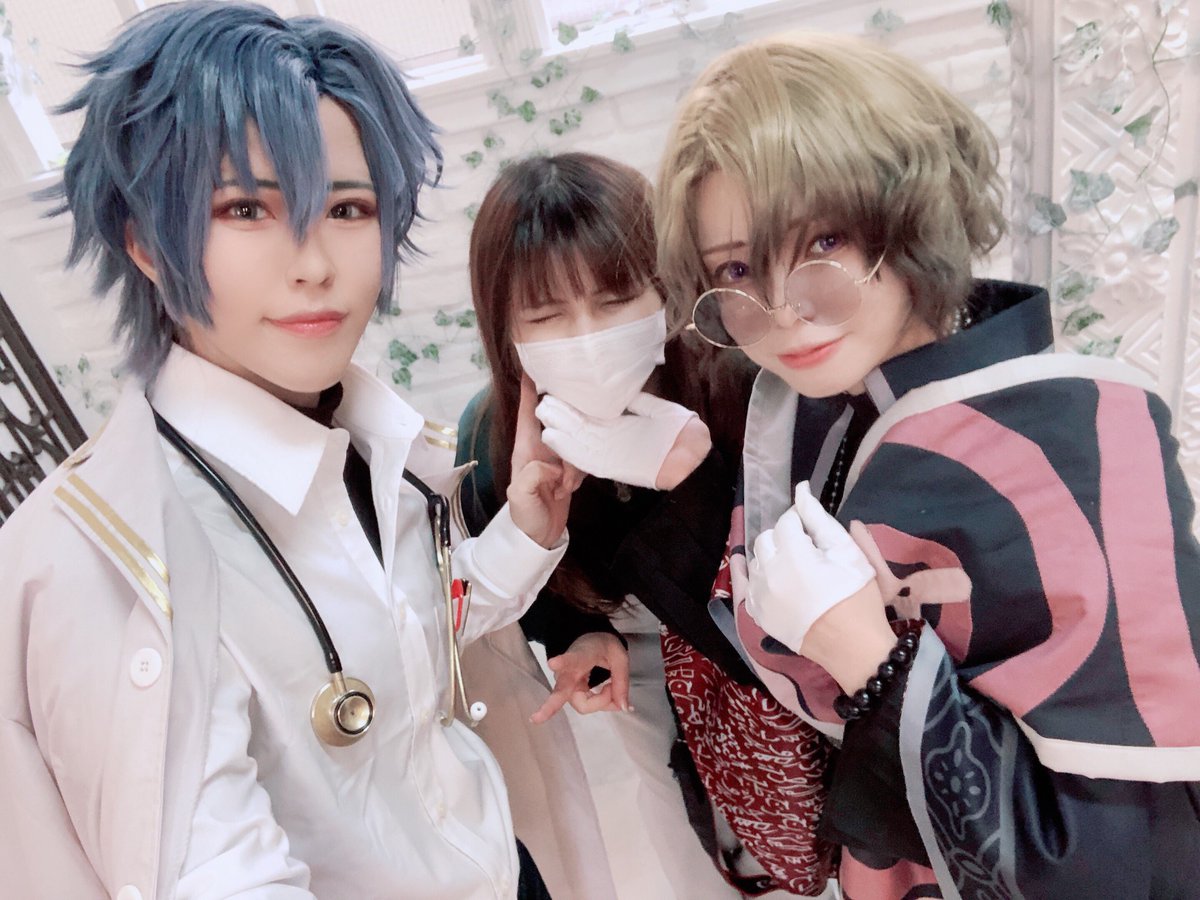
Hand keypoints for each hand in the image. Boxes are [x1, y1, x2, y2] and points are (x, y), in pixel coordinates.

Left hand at [508, 375, 581, 547]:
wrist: (539, 539)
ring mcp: (557, 456)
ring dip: (575, 463)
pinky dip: (581, 472)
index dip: (531, 387)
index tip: (536, 363)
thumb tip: (553, 463)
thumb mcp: (520, 496)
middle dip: (569, 431)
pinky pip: (583, 456)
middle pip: (559, 419)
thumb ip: (533, 474)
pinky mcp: (570, 467)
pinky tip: (570, 489)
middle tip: (569, 450)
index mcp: (524, 448)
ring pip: (576, 439)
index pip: (528, 412)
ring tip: (564, 486)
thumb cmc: (524, 517)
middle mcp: (541, 447)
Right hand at [530, 632, 630, 723]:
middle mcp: (567, 673)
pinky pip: (587, 705)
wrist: (591, 641)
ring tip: (613, 686)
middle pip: (560, 693)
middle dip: (550, 706)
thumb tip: (622, 707)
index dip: (561, 662)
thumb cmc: (602, 646)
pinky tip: (610, 694)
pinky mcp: (570, 694)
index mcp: (580, 656)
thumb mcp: (619, 658)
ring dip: (602, 701)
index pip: (569, 659)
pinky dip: (601, 702)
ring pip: (583, 705)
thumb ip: (621, 682)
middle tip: (536, 718)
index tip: (552, 663)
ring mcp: (566, 686)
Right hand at [536, 392, 699, 488]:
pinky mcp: (610, 465)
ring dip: (558, 427)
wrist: (694, 456)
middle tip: (539, 396)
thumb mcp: (658, 410)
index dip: (574, 400)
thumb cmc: (681, 433)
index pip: (592, 410)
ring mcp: (609, 452)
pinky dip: (567, 448)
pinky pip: (584, 457)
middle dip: (559, 412)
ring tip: (539, 413)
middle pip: (579, 423)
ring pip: (577, 438)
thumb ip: (637, 401)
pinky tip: (550, 437)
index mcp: (622, 424)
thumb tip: (619, 386)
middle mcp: (611, 438)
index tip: (557, 385)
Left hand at [747, 482, 879, 659]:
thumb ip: (820, 519)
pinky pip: (749, 585)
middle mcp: (769, 573)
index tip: (816, 533)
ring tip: (796, 569)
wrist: (853, 647)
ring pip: (755, 560)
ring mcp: (759, 595)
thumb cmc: (857, 597)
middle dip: (785, 538)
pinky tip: (776, 579)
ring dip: (772, 557)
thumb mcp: (848, 552)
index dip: (802, 522)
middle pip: (766, 538)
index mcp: (793, 555)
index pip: (787, 521)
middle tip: (808, 550)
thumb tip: (801, 490)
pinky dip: (760, 578)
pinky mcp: (757, 614)